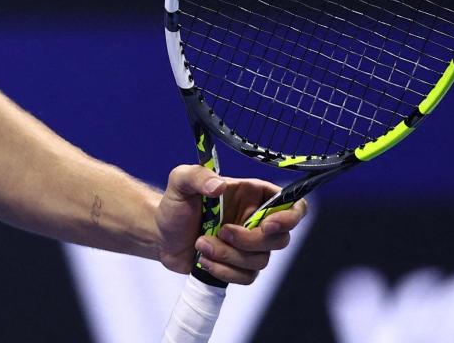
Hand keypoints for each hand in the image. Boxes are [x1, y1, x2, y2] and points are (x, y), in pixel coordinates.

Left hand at [155, 164, 308, 283]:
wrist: (160, 235)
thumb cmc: (174, 205)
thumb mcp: (180, 182)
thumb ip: (198, 175)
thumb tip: (219, 186)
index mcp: (252, 196)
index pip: (292, 205)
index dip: (289, 217)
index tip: (267, 224)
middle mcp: (256, 220)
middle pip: (280, 239)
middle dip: (250, 240)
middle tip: (221, 232)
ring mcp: (249, 246)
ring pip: (261, 261)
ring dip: (229, 256)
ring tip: (202, 244)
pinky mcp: (239, 266)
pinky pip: (247, 277)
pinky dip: (224, 271)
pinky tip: (203, 259)